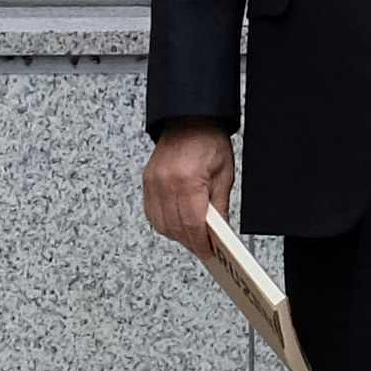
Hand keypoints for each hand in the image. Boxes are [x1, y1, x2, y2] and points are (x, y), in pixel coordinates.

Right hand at [143, 127, 237, 249]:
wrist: (189, 118)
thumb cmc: (207, 141)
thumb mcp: (223, 174)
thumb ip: (220, 206)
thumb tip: (220, 232)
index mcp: (187, 180)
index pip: (193, 224)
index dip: (201, 243)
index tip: (209, 252)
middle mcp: (166, 183)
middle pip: (176, 227)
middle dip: (191, 242)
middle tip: (204, 248)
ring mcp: (153, 182)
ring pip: (161, 224)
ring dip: (177, 235)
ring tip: (192, 237)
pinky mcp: (147, 181)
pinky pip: (152, 213)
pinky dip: (164, 223)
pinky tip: (176, 225)